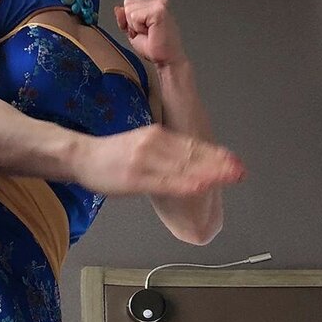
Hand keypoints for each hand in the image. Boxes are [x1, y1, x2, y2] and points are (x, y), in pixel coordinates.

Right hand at [72, 125, 244, 197]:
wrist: (80, 155)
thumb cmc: (111, 155)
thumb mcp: (142, 147)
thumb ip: (165, 153)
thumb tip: (190, 163)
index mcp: (157, 135)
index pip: (191, 145)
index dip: (215, 155)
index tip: (235, 163)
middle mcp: (154, 143)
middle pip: (192, 154)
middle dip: (218, 164)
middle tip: (240, 171)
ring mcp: (145, 159)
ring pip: (183, 166)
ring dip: (209, 172)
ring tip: (230, 176)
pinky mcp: (136, 175)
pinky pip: (165, 181)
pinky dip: (185, 183)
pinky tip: (200, 186)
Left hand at [114, 0, 185, 67]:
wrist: (167, 60)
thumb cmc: (155, 47)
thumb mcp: (133, 30)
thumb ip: (124, 18)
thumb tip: (118, 9)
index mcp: (154, 3)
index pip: (128, 2)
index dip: (128, 19)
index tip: (142, 30)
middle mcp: (158, 2)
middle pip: (127, 3)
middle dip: (131, 22)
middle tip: (146, 33)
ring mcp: (159, 5)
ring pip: (129, 9)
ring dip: (135, 26)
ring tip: (149, 33)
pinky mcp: (158, 11)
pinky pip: (134, 16)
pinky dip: (138, 28)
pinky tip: (150, 33)